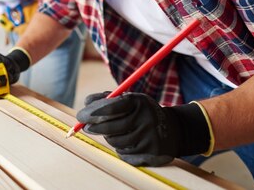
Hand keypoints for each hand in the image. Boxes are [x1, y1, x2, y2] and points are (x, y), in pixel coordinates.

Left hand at [76, 92, 211, 165]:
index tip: (81, 116)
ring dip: (109, 138)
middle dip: (94, 128)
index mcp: (139, 102)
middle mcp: (146, 119)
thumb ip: (107, 98)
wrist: (172, 129)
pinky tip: (127, 141)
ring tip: (113, 132)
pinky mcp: (151, 154)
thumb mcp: (130, 99)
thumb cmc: (141, 112)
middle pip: (111, 127)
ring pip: (115, 142)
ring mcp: (149, 138)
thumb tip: (86, 103)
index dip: (94, 112)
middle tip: (86, 127)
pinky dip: (120, 148)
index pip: (112, 107)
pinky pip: (124, 154)